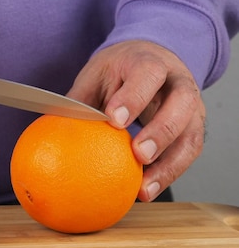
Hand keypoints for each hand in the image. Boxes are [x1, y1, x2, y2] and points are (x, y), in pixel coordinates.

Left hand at [67, 40, 205, 201]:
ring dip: (170, 164)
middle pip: (182, 102)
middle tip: (139, 154)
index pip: (148, 74)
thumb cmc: (119, 70)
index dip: (134, 97)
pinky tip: (146, 190)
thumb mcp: (96, 75)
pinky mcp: (193, 127)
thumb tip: (55, 127)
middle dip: (161, 130)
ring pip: (192, 134)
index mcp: (149, 62)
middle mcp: (177, 81)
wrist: (150, 57)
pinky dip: (169, 173)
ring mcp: (192, 105)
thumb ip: (81, 100)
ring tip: (144, 187)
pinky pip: (188, 152)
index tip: (114, 119)